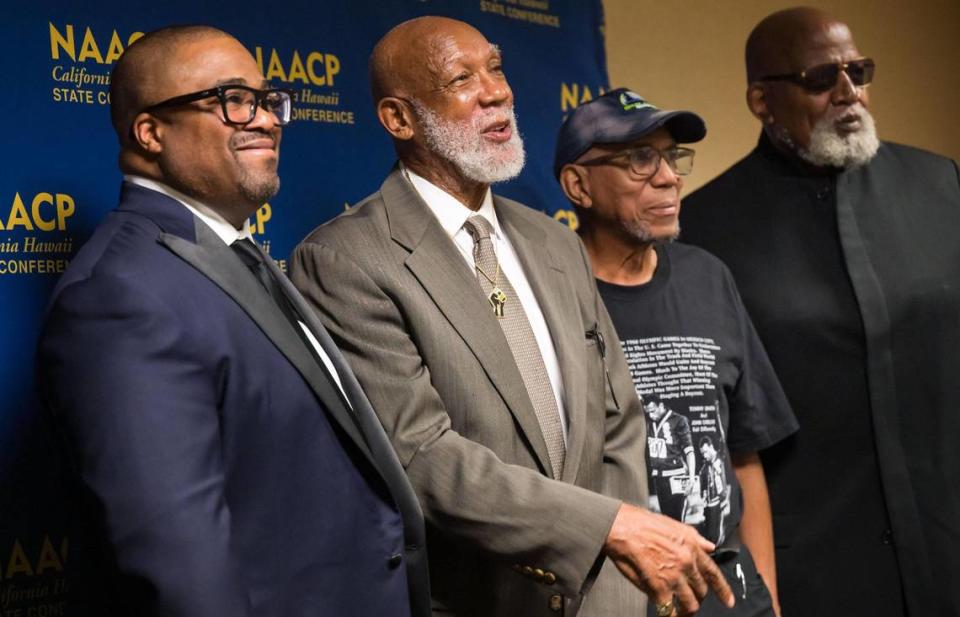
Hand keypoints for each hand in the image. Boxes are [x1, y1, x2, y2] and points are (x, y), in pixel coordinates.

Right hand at [603, 503, 733, 615]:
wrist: (622, 528)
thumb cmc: (642, 523)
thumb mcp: (674, 525)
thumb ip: (695, 538)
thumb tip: (710, 546)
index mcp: (692, 547)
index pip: (713, 573)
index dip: (723, 590)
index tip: (728, 601)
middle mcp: (686, 563)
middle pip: (701, 591)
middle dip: (697, 597)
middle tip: (689, 599)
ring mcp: (673, 577)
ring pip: (690, 604)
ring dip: (686, 610)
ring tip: (681, 612)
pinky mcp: (658, 588)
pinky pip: (670, 610)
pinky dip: (670, 616)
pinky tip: (668, 615)